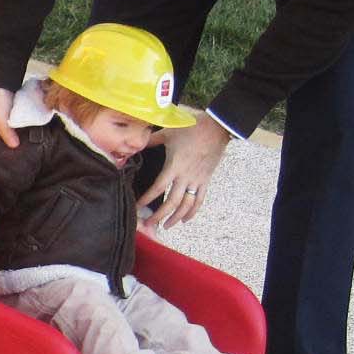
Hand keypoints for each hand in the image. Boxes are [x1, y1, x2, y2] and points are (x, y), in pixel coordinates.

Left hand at [137, 113, 231, 229]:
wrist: (217, 127)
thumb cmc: (192, 127)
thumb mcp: (168, 132)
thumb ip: (151, 140)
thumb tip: (136, 144)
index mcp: (174, 166)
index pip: (158, 187)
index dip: (147, 199)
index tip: (138, 206)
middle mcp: (186, 177)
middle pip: (172, 202)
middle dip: (160, 215)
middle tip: (150, 224)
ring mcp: (197, 180)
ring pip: (186, 205)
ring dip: (176, 217)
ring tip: (166, 226)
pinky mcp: (206, 180)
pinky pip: (200, 199)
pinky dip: (193, 211)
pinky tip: (186, 219)